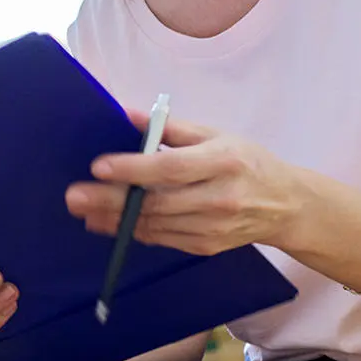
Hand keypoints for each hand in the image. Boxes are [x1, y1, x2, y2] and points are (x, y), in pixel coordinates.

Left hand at [65, 111, 308, 255]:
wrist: (285, 205)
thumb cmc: (246, 162)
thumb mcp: (216, 134)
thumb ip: (170, 127)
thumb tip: (126, 114)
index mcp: (222, 162)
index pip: (171, 168)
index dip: (133, 169)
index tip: (99, 165)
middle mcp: (219, 198)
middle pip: (156, 201)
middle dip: (111, 200)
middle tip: (75, 195)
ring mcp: (213, 227)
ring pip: (155, 224)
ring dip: (114, 219)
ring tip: (83, 209)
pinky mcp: (206, 246)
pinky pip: (162, 238)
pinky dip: (132, 231)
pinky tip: (107, 223)